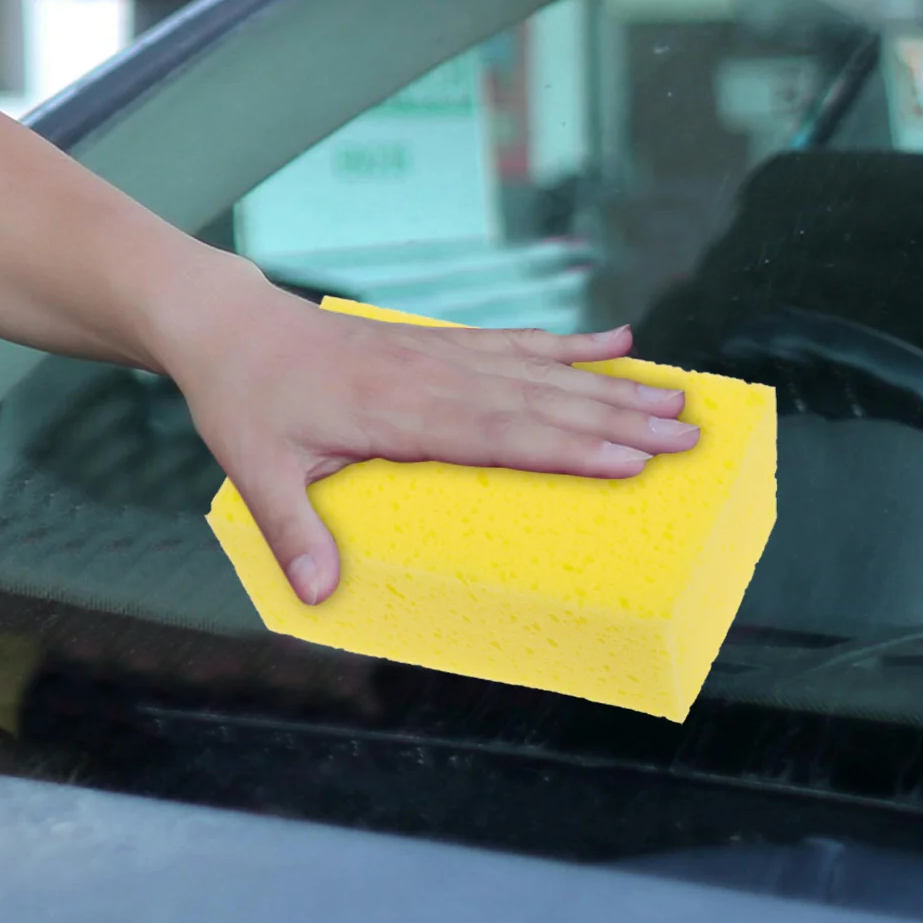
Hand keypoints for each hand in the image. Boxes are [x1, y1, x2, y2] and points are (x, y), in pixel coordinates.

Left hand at [158, 259, 699, 604]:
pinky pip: (516, 341)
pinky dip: (569, 343)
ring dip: (611, 385)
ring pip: (541, 369)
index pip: (500, 434)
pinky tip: (616, 341)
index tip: (631, 459)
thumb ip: (295, 533)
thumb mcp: (257, 472)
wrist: (233, 327)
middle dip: (618, 420)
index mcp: (397, 414)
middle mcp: (433, 377)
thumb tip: (319, 595)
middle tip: (688, 434)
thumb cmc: (247, 402)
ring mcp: (441, 353)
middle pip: (541, 402)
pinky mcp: (439, 341)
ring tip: (677, 396)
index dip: (569, 448)